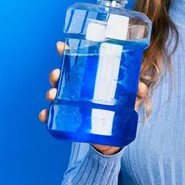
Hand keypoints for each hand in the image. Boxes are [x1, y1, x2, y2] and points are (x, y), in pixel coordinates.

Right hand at [39, 41, 148, 155]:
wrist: (114, 139)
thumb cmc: (120, 111)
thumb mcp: (131, 99)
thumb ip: (137, 92)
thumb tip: (140, 87)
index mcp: (90, 80)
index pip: (77, 63)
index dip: (68, 53)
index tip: (61, 46)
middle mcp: (77, 90)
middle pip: (62, 78)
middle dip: (56, 75)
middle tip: (56, 74)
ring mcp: (71, 105)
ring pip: (55, 95)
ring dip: (50, 92)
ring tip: (52, 94)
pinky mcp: (69, 121)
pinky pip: (53, 117)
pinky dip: (46, 115)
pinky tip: (44, 114)